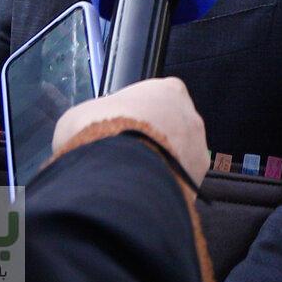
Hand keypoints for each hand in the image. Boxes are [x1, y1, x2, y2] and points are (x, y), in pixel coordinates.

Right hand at [51, 77, 207, 191]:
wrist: (118, 171)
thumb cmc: (99, 128)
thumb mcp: (82, 114)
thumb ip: (97, 118)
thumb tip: (92, 132)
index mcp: (168, 89)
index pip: (158, 97)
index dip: (138, 111)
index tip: (120, 124)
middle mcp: (191, 117)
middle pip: (171, 127)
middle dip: (152, 139)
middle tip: (124, 153)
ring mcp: (198, 152)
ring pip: (177, 157)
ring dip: (158, 165)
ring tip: (130, 177)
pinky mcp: (197, 184)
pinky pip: (176, 184)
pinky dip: (160, 188)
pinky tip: (139, 192)